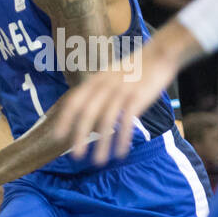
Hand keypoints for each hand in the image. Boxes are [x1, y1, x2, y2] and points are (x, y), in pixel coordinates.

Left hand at [52, 36, 184, 163]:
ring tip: (98, 162)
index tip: (58, 137)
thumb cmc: (133, 69)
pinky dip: (122, 139)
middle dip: (79, 136)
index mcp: (95, 81)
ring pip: (106, 122)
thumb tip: (85, 113)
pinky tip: (120, 153)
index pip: (74, 102)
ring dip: (102, 144)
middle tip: (75, 156)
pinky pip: (127, 122)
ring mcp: (121, 92)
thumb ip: (96, 91)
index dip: (65, 120)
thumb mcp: (109, 75)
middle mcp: (105, 86)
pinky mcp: (138, 98)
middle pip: (87, 114)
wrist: (160, 54)